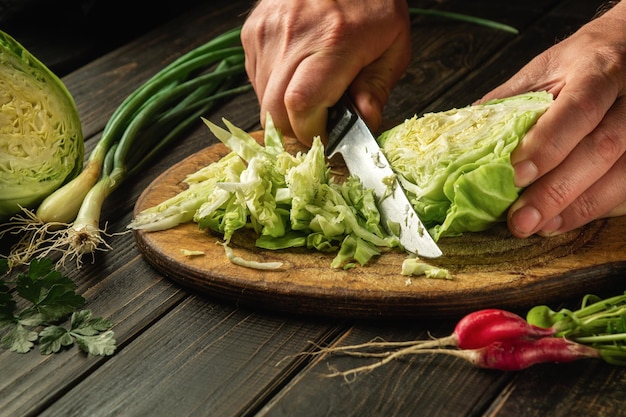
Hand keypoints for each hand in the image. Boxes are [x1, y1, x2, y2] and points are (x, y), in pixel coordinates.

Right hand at [241, 0, 410, 144]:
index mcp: (334, 41)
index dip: (312, 133)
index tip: (329, 136)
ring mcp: (267, 32)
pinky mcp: (253, 31)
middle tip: (319, 123)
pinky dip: (274, 89)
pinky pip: (256, 79)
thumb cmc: (372, 3)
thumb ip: (377, 88)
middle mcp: (294, 36)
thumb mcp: (393, 45)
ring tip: (312, 92)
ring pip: (262, 100)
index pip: (302, 105)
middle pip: (274, 112)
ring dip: (285, 110)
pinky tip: (296, 74)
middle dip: (296, 130)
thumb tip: (365, 123)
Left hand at [480, 2, 625, 237]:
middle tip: (521, 220)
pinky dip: (595, 209)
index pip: (578, 109)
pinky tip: (564, 221)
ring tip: (539, 227)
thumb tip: (466, 141)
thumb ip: (510, 104)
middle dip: (558, 189)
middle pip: (602, 148)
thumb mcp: (543, 70)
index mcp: (599, 70)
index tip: (515, 174)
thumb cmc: (581, 62)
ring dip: (577, 208)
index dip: (548, 144)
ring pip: (623, 175)